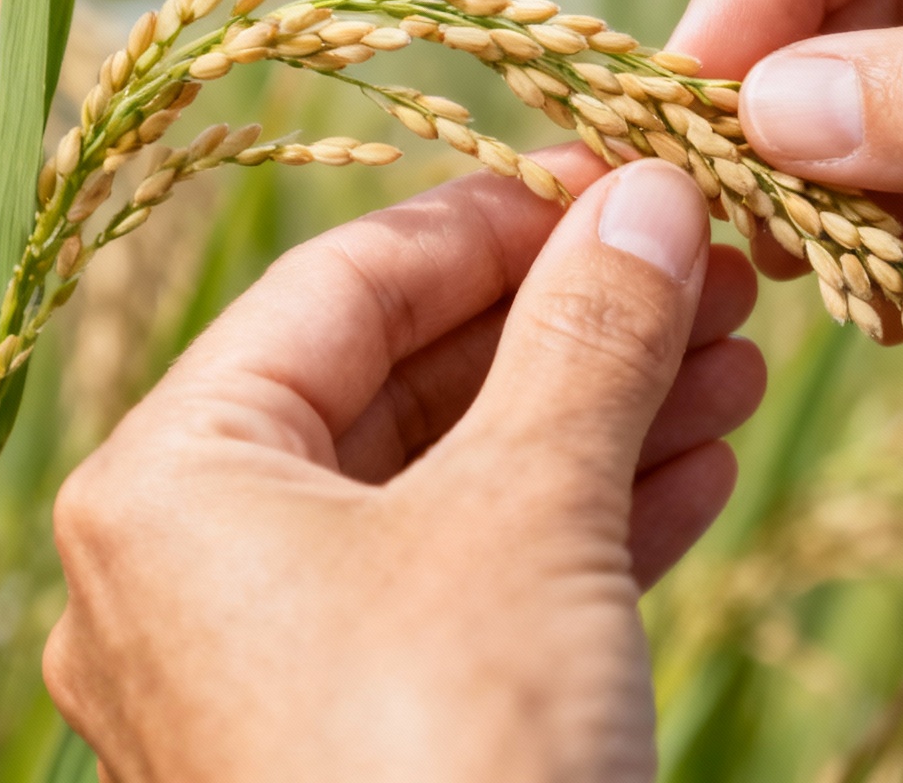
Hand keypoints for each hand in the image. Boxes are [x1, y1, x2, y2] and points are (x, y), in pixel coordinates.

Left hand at [42, 153, 762, 780]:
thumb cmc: (449, 764)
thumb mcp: (530, 514)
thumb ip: (585, 336)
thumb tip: (647, 197)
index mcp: (171, 484)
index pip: (342, 286)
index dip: (499, 219)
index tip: (622, 177)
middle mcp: (193, 571)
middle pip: (405, 386)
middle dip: (571, 323)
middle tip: (702, 266)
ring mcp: (272, 667)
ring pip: (453, 492)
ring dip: (598, 416)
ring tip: (731, 356)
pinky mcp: (362, 738)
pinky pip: (471, 593)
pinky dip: (582, 526)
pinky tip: (695, 469)